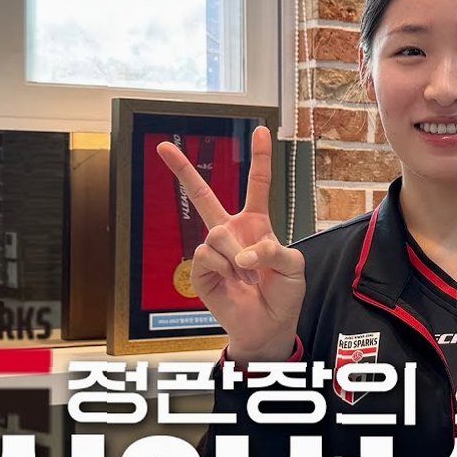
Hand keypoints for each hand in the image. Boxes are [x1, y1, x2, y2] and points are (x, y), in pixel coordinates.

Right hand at [157, 127, 304, 361]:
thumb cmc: (283, 294)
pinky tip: (231, 279)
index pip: (257, 185)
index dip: (260, 158)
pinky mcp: (201, 271)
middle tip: (162, 147)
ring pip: (216, 234)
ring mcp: (214, 251)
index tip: (259, 130)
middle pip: (203, 196)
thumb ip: (276, 252)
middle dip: (182, 170)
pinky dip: (223, 267)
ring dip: (235, 255)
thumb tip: (245, 253)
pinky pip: (206, 255)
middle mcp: (232, 233)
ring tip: (247, 273)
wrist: (269, 326)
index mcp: (257, 225)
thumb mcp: (294, 268)